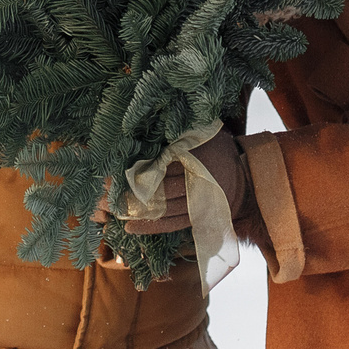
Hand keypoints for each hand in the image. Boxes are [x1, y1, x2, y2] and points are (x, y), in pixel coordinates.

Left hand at [121, 132, 246, 235]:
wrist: (246, 179)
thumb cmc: (218, 150)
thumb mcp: (203, 135)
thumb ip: (180, 133)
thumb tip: (147, 122)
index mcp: (194, 158)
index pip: (158, 165)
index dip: (133, 171)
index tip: (110, 174)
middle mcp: (194, 182)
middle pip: (155, 188)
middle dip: (128, 192)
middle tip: (102, 194)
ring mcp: (194, 203)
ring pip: (160, 208)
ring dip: (134, 210)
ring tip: (109, 210)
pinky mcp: (195, 218)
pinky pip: (170, 224)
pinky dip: (150, 226)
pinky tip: (129, 226)